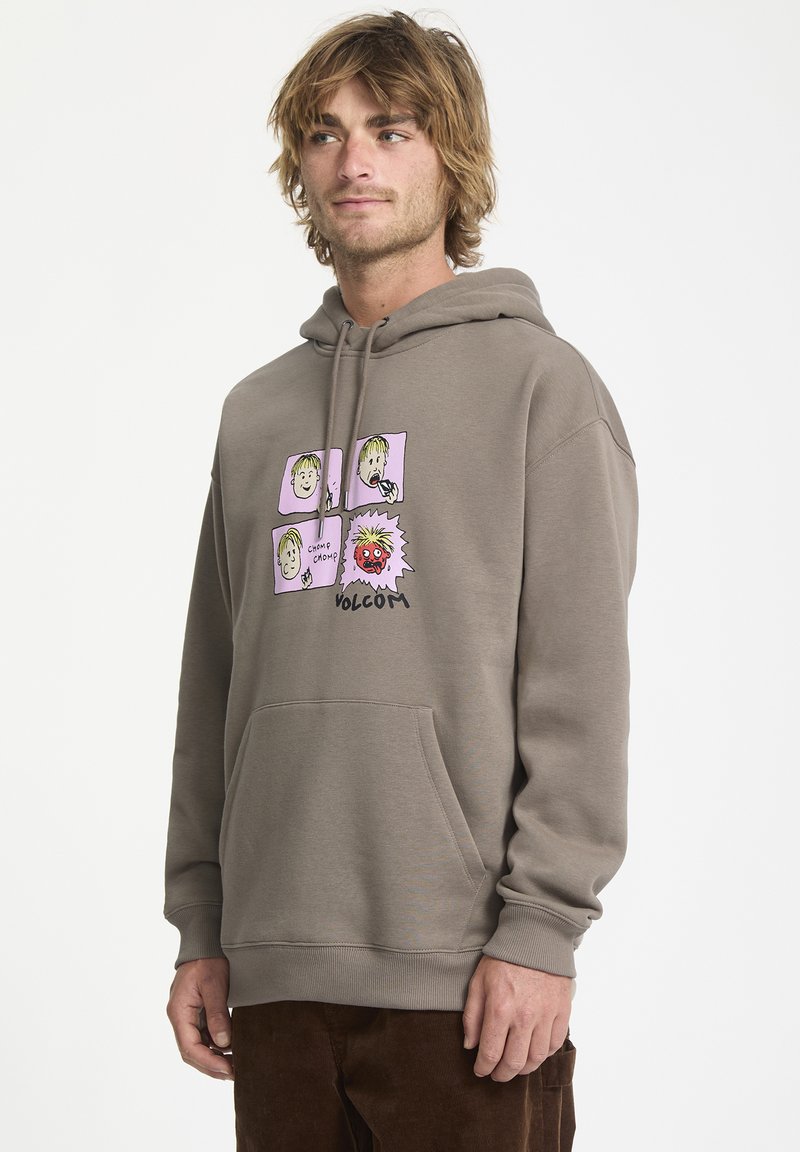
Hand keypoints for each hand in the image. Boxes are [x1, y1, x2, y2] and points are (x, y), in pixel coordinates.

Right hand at [166, 957, 233, 1079]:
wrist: (205, 940)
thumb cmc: (208, 958)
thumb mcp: (214, 984)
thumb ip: (217, 1014)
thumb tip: (223, 1043)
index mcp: (178, 1011)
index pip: (189, 1048)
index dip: (208, 1063)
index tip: (228, 1070)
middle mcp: (180, 1017)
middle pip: (191, 1052)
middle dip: (211, 1066)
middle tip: (234, 1074)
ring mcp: (187, 1015)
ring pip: (197, 1046)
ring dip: (214, 1059)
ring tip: (236, 1066)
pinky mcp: (197, 1012)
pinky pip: (203, 1036)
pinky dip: (216, 1047)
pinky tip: (231, 1050)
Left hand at [462, 956, 572, 1080]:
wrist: (535, 937)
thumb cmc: (504, 958)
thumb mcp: (478, 981)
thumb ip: (472, 1015)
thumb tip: (470, 1045)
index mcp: (500, 1008)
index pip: (491, 1053)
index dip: (483, 1068)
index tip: (480, 1070)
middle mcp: (524, 1017)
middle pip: (514, 1063)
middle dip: (502, 1074)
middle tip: (496, 1074)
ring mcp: (546, 1015)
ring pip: (536, 1058)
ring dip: (524, 1069)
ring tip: (516, 1067)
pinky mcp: (562, 1011)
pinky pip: (555, 1044)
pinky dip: (544, 1054)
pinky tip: (534, 1051)